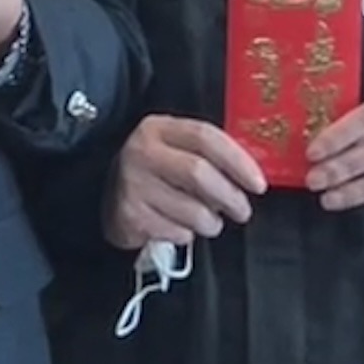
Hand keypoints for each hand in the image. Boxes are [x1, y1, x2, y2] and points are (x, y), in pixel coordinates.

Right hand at [106, 116, 264, 247]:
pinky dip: (188, 235)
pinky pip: (176, 231)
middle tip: (243, 210)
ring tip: (211, 222)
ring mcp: (133, 184)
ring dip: (211, 222)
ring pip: (191, 209)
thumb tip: (251, 174)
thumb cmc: (154, 173)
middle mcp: (142, 151)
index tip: (259, 183)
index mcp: (159, 128)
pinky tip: (182, 227)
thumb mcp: (174, 150)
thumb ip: (207, 154)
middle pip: (199, 173)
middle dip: (230, 196)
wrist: (104, 195)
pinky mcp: (130, 215)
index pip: (205, 137)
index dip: (238, 161)